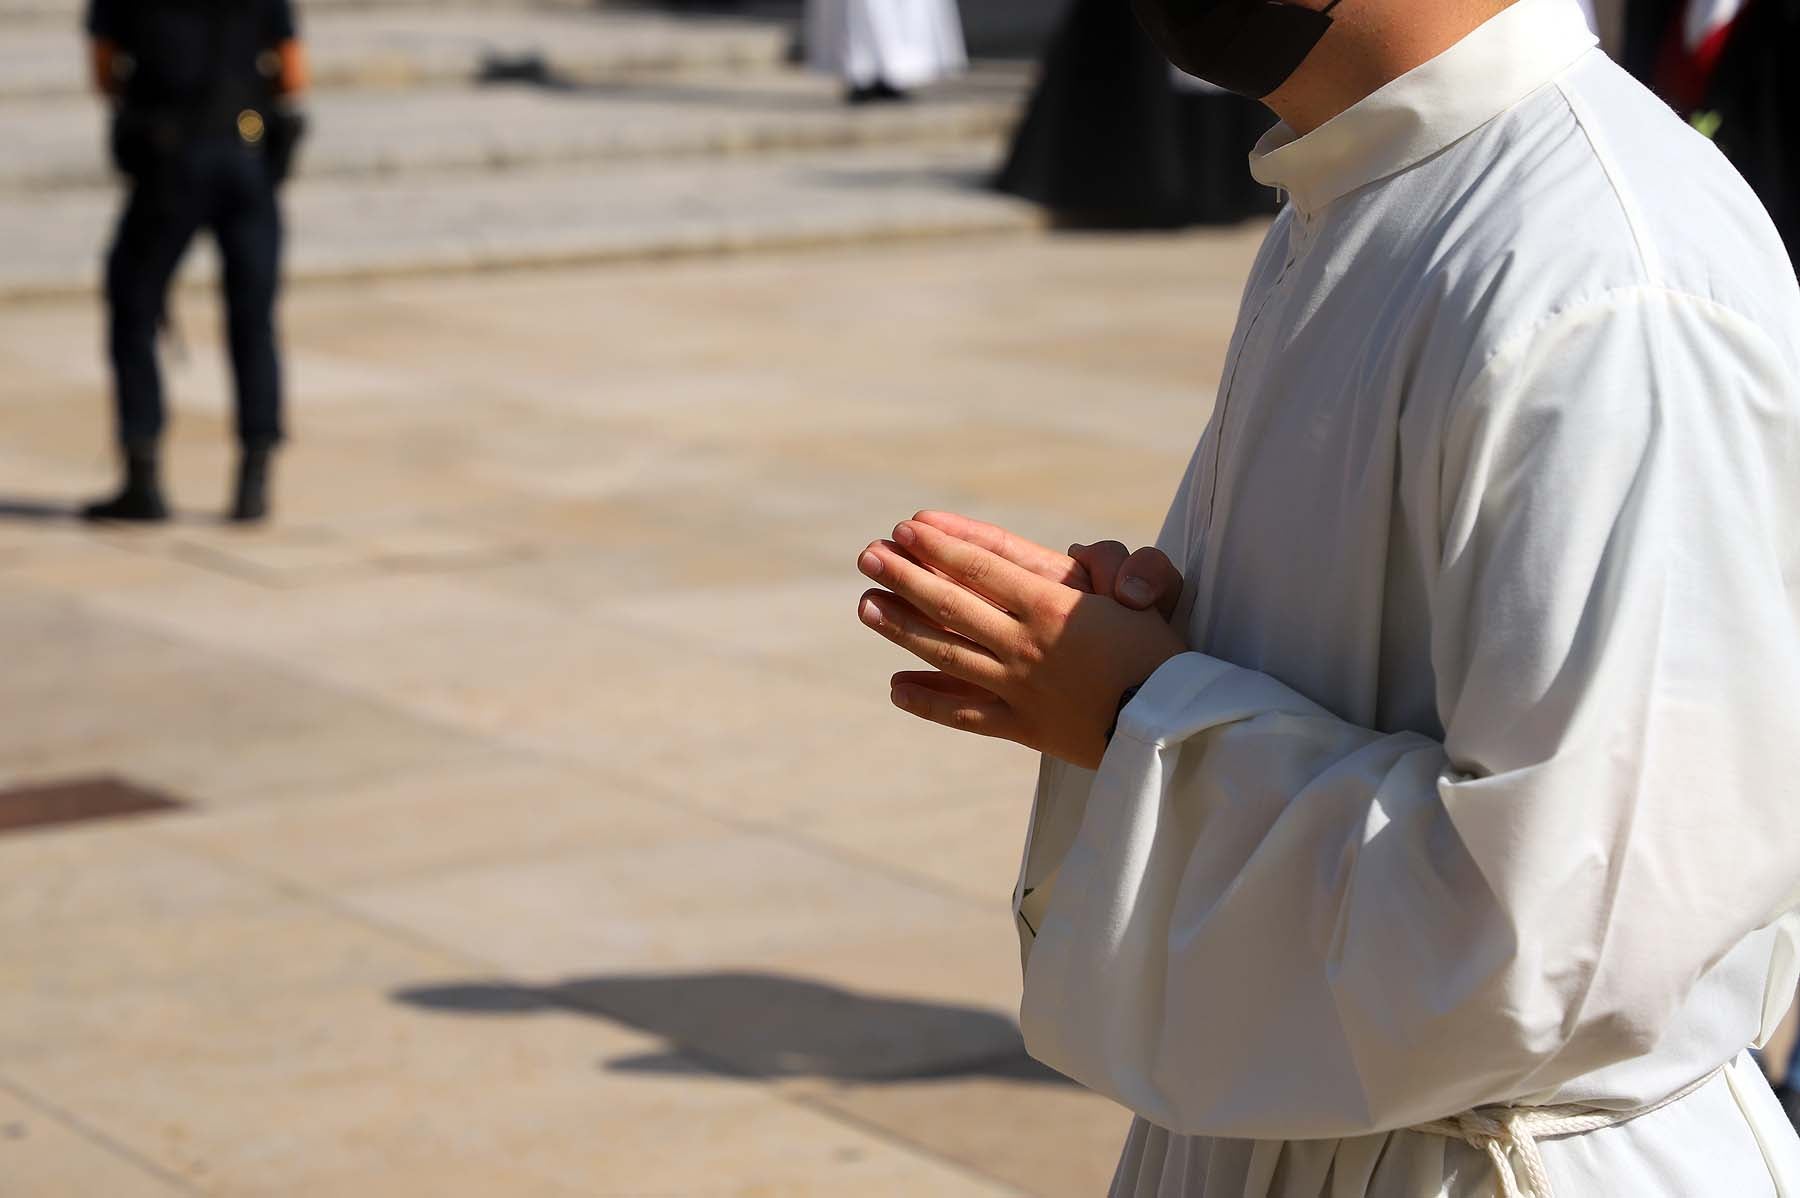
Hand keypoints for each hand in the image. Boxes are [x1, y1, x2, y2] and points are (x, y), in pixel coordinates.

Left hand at [856, 518, 1186, 768]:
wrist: (1178, 729)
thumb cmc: (1167, 653)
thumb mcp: (1147, 597)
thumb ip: (1118, 568)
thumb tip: (1091, 567)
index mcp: (1054, 606)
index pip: (983, 567)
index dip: (941, 547)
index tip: (906, 529)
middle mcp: (1027, 643)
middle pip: (953, 604)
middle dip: (906, 576)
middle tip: (868, 555)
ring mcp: (1020, 687)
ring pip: (949, 652)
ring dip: (903, 627)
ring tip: (866, 605)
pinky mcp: (1025, 725)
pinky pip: (967, 713)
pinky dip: (930, 700)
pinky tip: (896, 688)